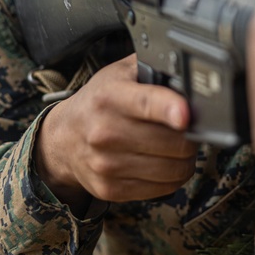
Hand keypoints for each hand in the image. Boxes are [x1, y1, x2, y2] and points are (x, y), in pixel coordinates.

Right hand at [33, 54, 197, 212]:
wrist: (63, 139)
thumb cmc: (99, 103)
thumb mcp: (120, 73)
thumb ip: (152, 65)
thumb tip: (188, 69)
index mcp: (110, 97)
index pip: (145, 103)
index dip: (170, 109)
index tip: (185, 115)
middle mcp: (105, 132)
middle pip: (173, 142)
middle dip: (191, 136)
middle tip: (187, 129)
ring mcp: (106, 164)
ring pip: (174, 169)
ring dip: (186, 158)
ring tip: (177, 146)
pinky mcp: (111, 189)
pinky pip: (165, 188)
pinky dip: (173, 177)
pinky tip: (164, 163)